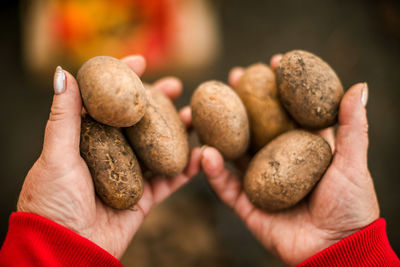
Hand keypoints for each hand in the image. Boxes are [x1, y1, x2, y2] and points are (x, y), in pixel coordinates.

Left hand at [16, 55, 200, 258]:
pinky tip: (201, 154)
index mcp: (87, 139)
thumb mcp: (56, 154)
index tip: (142, 60)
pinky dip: (186, 168)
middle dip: (157, 102)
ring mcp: (129, 175)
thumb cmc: (52, 202)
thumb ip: (64, 116)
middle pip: (138, 122)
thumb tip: (65, 73)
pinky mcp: (144, 197)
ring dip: (177, 131)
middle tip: (176, 86)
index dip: (124, 79)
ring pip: (158, 147)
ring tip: (193, 116)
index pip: (108, 103)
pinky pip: (169, 180)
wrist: (66, 250)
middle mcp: (110, 154)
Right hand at [201, 55, 379, 265]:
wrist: (338, 251)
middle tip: (235, 78)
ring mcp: (261, 183)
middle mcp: (278, 163)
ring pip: (235, 155)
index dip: (279, 88)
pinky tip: (207, 154)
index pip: (287, 113)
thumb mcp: (353, 162)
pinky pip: (227, 188)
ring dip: (221, 133)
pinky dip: (215, 173)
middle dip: (244, 102)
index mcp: (302, 150)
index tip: (273, 63)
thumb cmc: (352, 206)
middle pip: (257, 128)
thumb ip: (352, 127)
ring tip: (210, 110)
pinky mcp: (248, 206)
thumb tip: (359, 86)